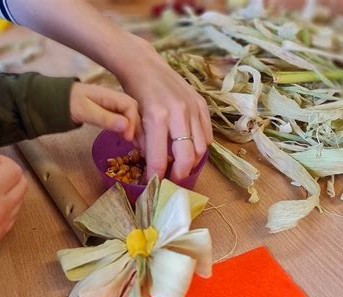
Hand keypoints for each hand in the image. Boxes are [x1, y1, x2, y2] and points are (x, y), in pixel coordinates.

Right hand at [0, 147, 27, 261]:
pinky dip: (9, 202)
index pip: (13, 169)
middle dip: (9, 172)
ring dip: (11, 187)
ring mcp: (5, 223)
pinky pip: (15, 212)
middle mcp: (2, 207)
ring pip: (21, 197)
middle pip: (23, 181)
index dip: (1, 160)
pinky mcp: (3, 234)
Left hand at [6, 0, 211, 180]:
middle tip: (172, 181)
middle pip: (187, 157)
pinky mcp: (201, 104)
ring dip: (192, 162)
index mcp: (157, 118)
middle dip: (179, 175)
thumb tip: (156, 164)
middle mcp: (178, 113)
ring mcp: (193, 108)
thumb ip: (145, 143)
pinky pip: (208, 134)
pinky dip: (201, 147)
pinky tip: (191, 149)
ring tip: (181, 166)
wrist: (145, 65)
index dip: (157, 176)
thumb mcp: (134, 119)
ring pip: (201, 148)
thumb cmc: (134, 93)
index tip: (154, 184)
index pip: (160, 158)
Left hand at [69, 82, 141, 141]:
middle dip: (140, 129)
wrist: (58, 100)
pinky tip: (131, 141)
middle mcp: (117, 99)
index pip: (130, 107)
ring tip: (140, 147)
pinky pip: (126, 121)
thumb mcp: (85, 111)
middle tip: (142, 147)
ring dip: (137, 132)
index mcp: (112, 95)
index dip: (133, 123)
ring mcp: (115, 106)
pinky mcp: (112, 113)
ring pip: (132, 118)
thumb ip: (105, 118)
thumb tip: (126, 126)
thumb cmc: (70, 103)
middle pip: (135, 113)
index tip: (129, 139)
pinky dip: (130, 131)